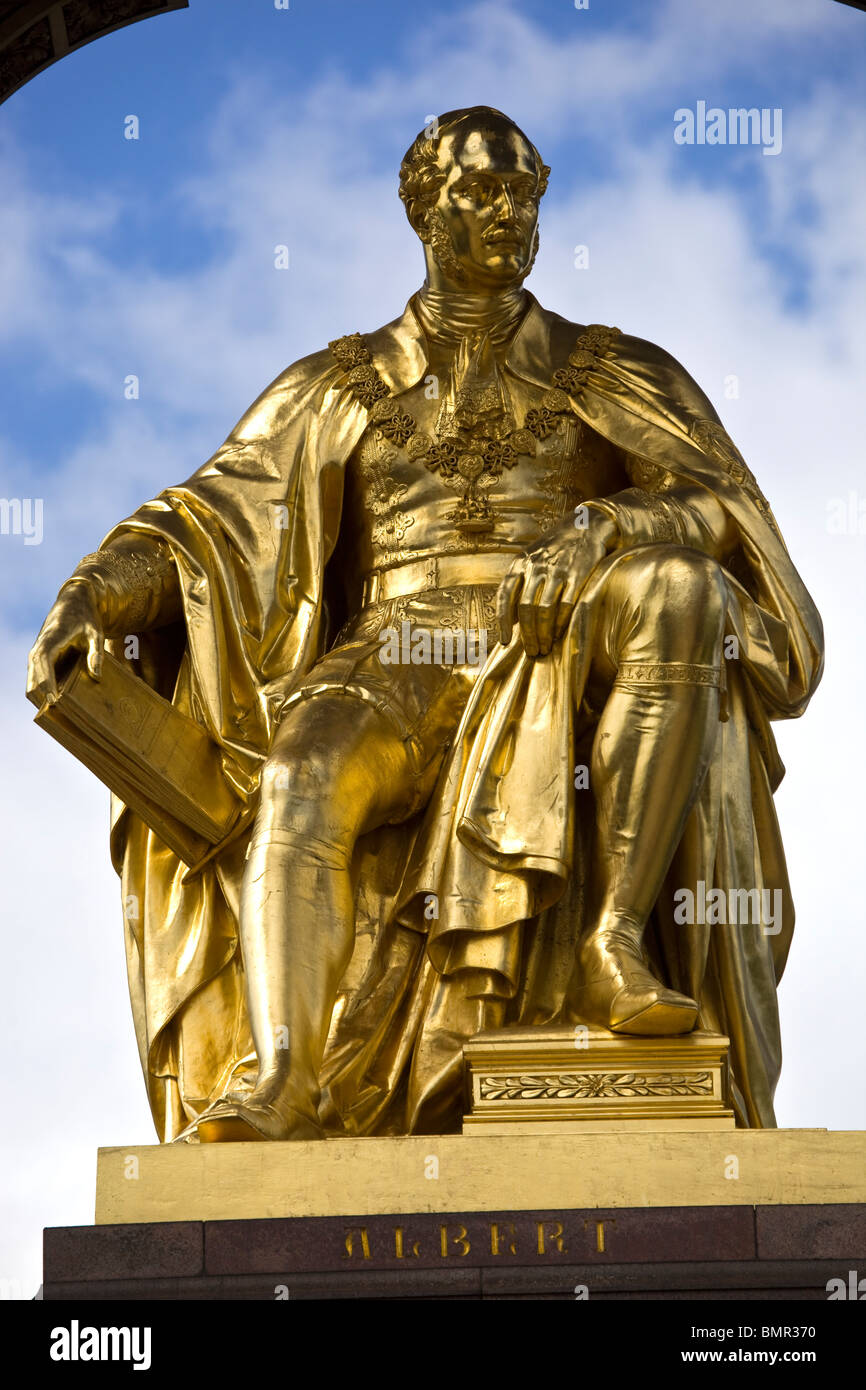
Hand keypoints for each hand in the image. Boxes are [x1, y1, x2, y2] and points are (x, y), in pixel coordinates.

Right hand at [26, 581, 104, 704]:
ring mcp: (38, 648)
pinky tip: (50, 698)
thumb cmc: (87, 616)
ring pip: (31, 673)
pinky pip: (36, 671)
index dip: (46, 680)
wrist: (75, 599)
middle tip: (52, 712)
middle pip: (33, 671)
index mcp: (52, 636)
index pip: (43, 660)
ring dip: (38, 690)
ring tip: (50, 710)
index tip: (52, 697)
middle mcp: (40, 643)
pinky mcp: (40, 652)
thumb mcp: (96, 632)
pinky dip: (40, 684)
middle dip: (40, 691)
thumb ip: (96, 653)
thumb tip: (96, 676)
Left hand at [497, 511, 616, 656]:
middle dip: (528, 634)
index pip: (505, 596)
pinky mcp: (578, 574)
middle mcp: (536, 566)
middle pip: (526, 608)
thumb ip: (519, 585)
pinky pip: (567, 605)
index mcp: (519, 563)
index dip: (502, 621)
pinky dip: (562, 623)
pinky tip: (560, 634)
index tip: (505, 641)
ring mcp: (557, 570)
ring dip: (544, 634)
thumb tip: (510, 620)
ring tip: (545, 648)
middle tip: (532, 651)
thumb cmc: (554, 549)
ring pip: (545, 610)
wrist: (584, 526)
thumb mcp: (530, 559)